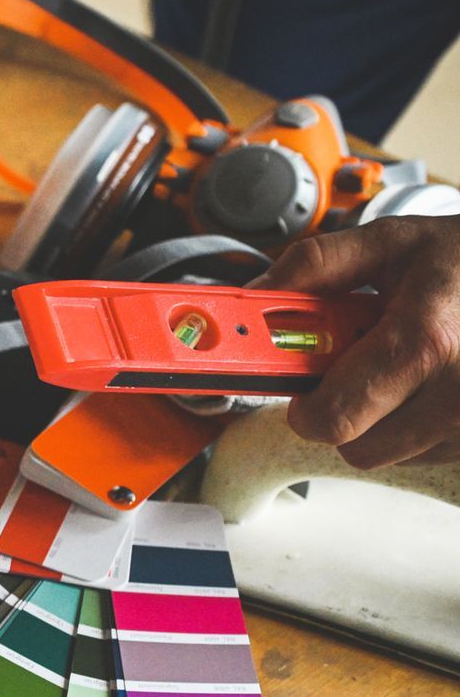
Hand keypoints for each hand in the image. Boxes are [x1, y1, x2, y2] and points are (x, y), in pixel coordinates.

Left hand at [264, 215, 459, 467]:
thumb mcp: (392, 242)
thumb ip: (317, 265)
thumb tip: (257, 292)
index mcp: (423, 342)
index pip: (335, 419)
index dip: (306, 407)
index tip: (303, 390)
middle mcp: (458, 392)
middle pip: (359, 448)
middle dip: (344, 412)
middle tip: (360, 368)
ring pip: (393, 454)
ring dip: (385, 419)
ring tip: (407, 365)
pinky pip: (430, 453)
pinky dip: (420, 425)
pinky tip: (435, 381)